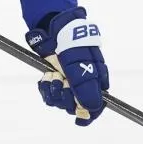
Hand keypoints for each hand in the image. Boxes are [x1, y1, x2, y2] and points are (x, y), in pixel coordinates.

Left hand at [25, 7, 108, 125]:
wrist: (52, 27)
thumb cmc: (71, 44)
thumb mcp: (80, 65)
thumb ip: (85, 87)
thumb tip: (90, 109)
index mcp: (96, 81)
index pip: (96, 106)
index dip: (88, 113)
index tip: (78, 116)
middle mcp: (83, 84)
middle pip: (75, 106)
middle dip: (65, 97)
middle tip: (61, 81)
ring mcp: (68, 82)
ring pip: (60, 102)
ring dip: (53, 91)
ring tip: (52, 75)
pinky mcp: (54, 79)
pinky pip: (49, 95)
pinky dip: (45, 88)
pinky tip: (46, 77)